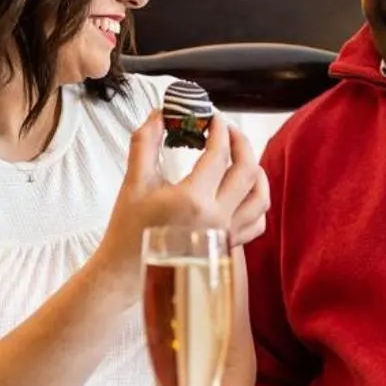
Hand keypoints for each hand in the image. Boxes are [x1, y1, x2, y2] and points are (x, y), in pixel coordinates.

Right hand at [94, 113, 266, 298]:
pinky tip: (245, 191)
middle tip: (228, 130)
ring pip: (260, 197)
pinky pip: (256, 223)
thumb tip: (158, 114)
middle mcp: (216, 217)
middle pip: (247, 170)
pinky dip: (257, 203)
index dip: (218, 130)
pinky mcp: (227, 246)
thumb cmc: (128, 230)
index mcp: (193, 199)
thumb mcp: (134, 182)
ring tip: (243, 157)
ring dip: (256, 171)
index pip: (219, 154)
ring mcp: (226, 234)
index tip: (212, 117)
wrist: (126, 270)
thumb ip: (146, 143)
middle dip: (241, 142)